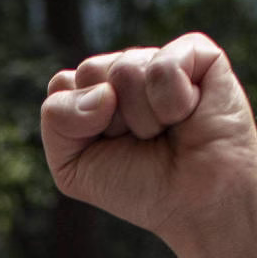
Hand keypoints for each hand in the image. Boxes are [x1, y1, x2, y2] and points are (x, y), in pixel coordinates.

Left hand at [39, 34, 256, 250]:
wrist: (195, 203)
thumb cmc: (139, 185)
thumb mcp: (73, 166)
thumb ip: (57, 119)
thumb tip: (103, 91)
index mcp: (93, 92)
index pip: (61, 86)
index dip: (78, 126)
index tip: (108, 148)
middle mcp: (125, 70)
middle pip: (90, 71)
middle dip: (110, 121)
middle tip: (142, 140)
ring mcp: (160, 58)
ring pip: (126, 70)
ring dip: (145, 118)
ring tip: (168, 130)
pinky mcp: (199, 53)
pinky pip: (164, 67)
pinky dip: (173, 103)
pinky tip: (190, 114)